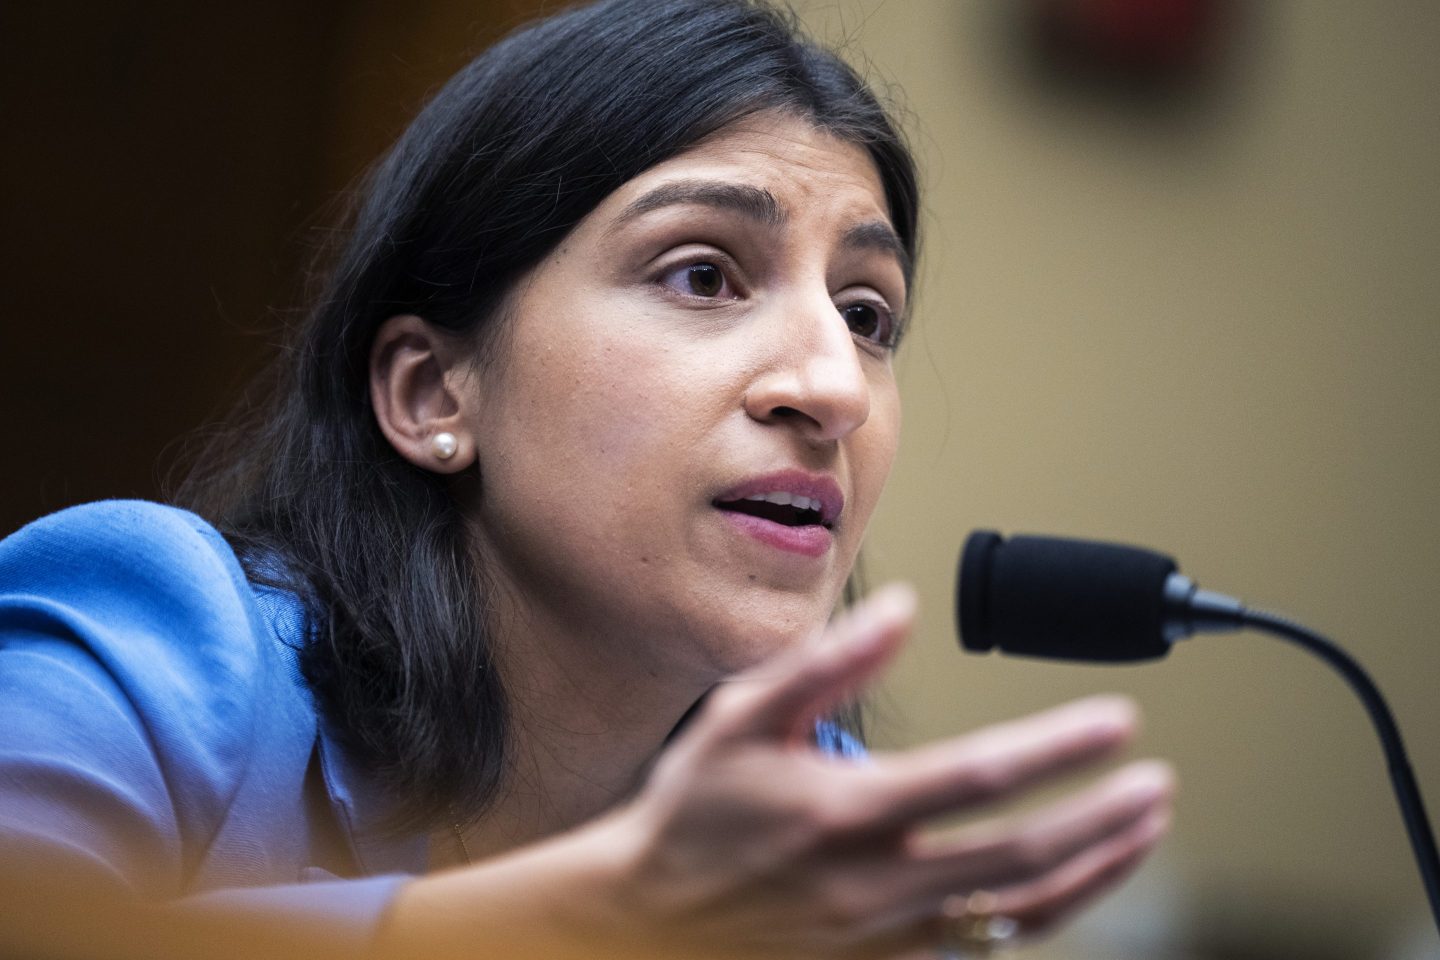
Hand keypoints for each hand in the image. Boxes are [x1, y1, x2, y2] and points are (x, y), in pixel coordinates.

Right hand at [586, 583, 1172, 958]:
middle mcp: (878, 881)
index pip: (979, 776)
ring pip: (1019, 912)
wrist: (649, 915)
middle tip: (1154, 782)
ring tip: (1143, 830)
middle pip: (1021, 854)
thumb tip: (902, 612)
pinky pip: (988, 945)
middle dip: (1101, 817)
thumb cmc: (696, 808)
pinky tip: (1077, 882)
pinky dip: (1046, 913)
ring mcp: (888, 932)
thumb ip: (828, 662)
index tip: (1115, 721)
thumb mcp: (743, 716)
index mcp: (849, 811)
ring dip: (1095, 871)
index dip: (1058, 748)